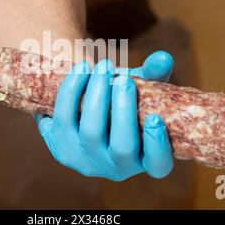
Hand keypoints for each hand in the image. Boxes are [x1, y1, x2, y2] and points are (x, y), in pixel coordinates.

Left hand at [36, 51, 173, 180]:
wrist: (81, 106)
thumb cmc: (120, 100)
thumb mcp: (140, 89)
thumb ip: (154, 75)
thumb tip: (163, 57)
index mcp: (144, 158)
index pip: (158, 165)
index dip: (158, 146)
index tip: (155, 118)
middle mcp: (117, 168)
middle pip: (122, 147)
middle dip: (123, 110)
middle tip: (124, 80)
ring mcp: (87, 161)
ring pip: (91, 133)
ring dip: (95, 96)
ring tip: (103, 67)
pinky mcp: (61, 149)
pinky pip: (63, 120)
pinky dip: (71, 92)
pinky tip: (81, 70)